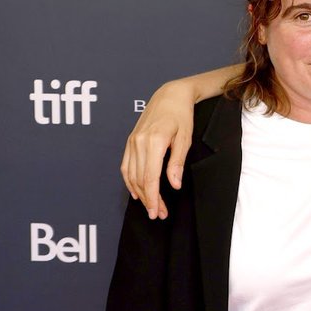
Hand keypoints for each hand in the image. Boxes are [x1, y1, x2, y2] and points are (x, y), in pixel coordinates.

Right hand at [120, 81, 196, 219]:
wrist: (170, 95)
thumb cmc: (182, 116)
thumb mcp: (185, 139)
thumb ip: (177, 163)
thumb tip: (173, 185)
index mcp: (154, 142)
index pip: (150, 177)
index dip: (153, 198)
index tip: (157, 212)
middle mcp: (139, 142)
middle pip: (140, 179)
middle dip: (148, 200)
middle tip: (158, 214)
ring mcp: (132, 141)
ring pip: (131, 175)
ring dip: (140, 193)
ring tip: (151, 206)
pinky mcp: (130, 141)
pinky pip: (126, 165)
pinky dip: (129, 181)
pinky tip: (136, 192)